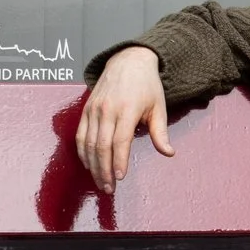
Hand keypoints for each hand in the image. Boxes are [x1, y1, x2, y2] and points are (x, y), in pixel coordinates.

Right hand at [75, 46, 174, 193]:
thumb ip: (160, 132)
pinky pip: (80, 135)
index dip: (118, 161)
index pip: (120, 140)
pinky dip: (83, 153)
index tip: (120, 177)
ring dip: (93, 166)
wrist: (128, 61)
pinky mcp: (86, 109)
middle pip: (102, 146)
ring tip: (100, 182)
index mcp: (127, 109)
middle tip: (109, 188)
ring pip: (89, 143)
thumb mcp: (159, 107)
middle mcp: (107, 110)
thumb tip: (168, 153)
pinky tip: (89, 165)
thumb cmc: (147, 86)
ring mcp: (94, 109)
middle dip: (104, 170)